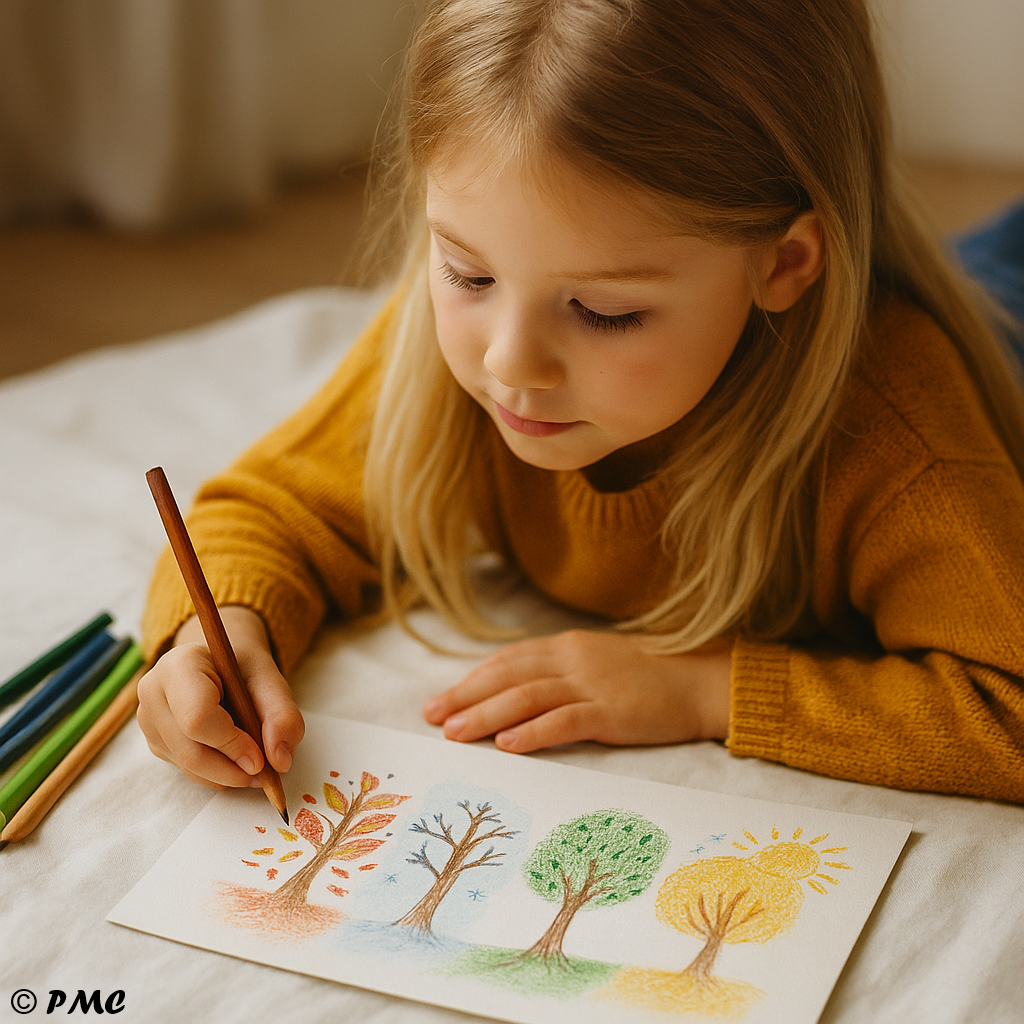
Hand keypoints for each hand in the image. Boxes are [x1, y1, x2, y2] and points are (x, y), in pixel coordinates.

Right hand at [137, 606, 304, 789]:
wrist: (218, 664)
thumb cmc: (242, 668)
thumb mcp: (270, 679)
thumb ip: (282, 715)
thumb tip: (280, 761)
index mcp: (179, 665)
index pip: (198, 717)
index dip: (232, 744)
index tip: (260, 758)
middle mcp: (153, 693)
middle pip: (191, 750)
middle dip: (232, 769)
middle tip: (264, 773)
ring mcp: (148, 721)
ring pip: (188, 766)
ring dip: (227, 776)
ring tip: (255, 766)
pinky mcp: (154, 742)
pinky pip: (186, 770)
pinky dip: (216, 774)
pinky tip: (234, 760)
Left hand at [423, 629, 731, 753]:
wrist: (702, 680)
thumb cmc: (652, 675)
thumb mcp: (600, 661)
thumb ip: (563, 669)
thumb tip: (522, 688)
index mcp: (569, 646)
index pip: (508, 660)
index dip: (472, 679)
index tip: (443, 698)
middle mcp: (574, 660)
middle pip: (508, 676)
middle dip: (465, 696)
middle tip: (432, 717)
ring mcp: (593, 685)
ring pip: (526, 697)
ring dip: (486, 715)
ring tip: (455, 732)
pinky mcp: (613, 712)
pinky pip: (564, 721)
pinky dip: (532, 732)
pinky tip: (507, 745)